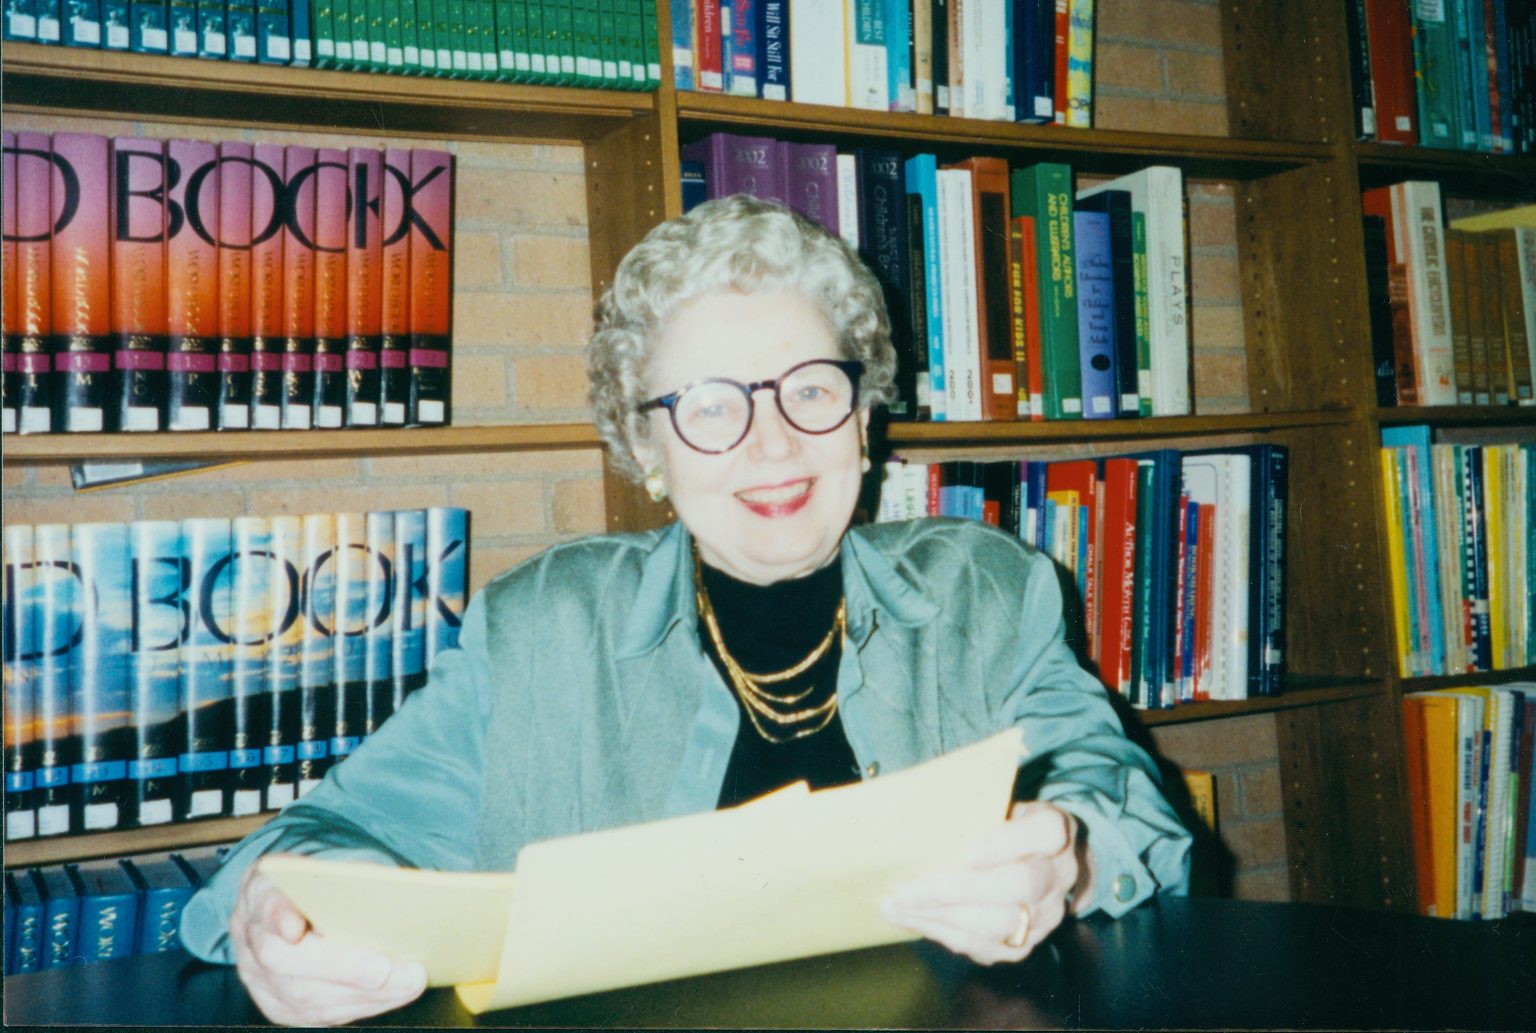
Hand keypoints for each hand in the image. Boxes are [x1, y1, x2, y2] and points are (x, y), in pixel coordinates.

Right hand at [229, 858, 427, 1025]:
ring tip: (409, 981)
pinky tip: (393, 994)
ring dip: (361, 993)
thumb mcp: (334, 866)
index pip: (262, 901)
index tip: (294, 928)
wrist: (299, 905)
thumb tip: (393, 894)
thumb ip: (354, 876)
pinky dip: (359, 1005)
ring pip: (301, 995)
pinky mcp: (276, 1004)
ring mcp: (257, 975)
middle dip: (341, 967)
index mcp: (261, 889)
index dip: (277, 914)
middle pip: (282, 959)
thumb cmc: (324, 883)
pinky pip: (314, 1014)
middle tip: (386, 970)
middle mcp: (250, 935)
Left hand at [880, 801, 1091, 965]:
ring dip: (941, 916)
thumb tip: (916, 812)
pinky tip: (911, 919)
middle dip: (957, 890)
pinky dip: (943, 933)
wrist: (1042, 866)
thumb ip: (974, 809)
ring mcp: (1045, 915)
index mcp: (1056, 830)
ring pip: (998, 923)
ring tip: (896, 906)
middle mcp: (1059, 876)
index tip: (967, 852)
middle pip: (1018, 885)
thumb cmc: (1006, 827)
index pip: (1045, 833)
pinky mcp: (1025, 944)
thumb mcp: (1001, 804)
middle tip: (907, 890)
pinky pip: (984, 946)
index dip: (1006, 844)